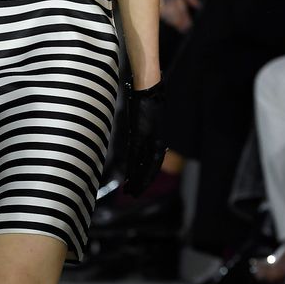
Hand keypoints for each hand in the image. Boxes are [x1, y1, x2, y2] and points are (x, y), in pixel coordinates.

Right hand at [124, 80, 166, 195]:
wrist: (149, 89)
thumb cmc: (147, 100)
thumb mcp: (146, 119)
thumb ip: (142, 132)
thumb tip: (137, 139)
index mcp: (157, 139)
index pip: (153, 163)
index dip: (147, 176)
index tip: (139, 186)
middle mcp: (156, 141)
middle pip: (150, 168)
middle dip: (142, 182)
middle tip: (134, 194)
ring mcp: (149, 138)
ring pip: (144, 165)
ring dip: (138, 180)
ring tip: (131, 191)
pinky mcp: (141, 134)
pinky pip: (136, 155)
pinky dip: (132, 168)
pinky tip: (128, 177)